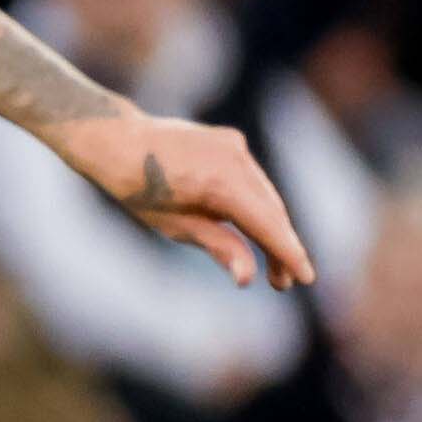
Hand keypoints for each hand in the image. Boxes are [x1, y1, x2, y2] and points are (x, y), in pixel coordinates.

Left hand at [48, 108, 315, 288]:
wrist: (115, 138)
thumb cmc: (136, 187)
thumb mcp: (173, 225)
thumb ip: (217, 246)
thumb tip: (247, 278)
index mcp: (218, 181)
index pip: (266, 223)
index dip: (288, 252)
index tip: (306, 278)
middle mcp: (233, 157)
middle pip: (271, 210)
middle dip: (280, 247)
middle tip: (283, 282)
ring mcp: (234, 145)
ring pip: (265, 194)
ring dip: (272, 227)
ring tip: (271, 265)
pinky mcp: (231, 141)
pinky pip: (253, 179)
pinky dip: (258, 204)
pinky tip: (255, 230)